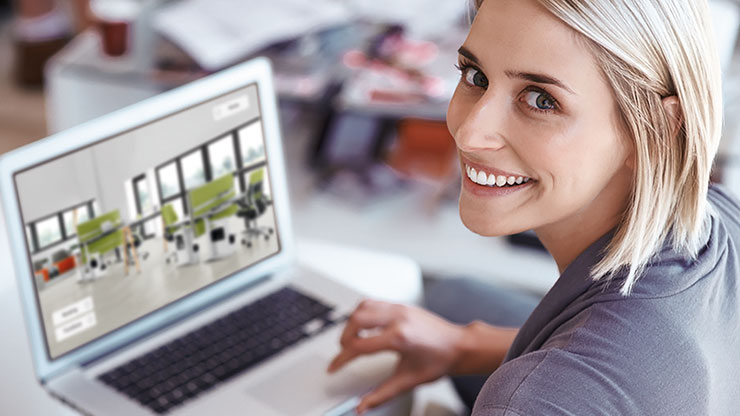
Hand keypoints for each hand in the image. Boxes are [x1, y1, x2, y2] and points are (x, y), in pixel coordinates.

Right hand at [327, 299, 466, 413]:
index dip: (341, 359)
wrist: (459, 345)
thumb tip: (363, 406)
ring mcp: (399, 309)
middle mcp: (398, 318)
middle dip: (343, 338)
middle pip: (355, 321)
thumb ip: (382, 394)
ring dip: (351, 323)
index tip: (334, 367)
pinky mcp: (401, 305)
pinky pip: (373, 303)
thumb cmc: (439, 361)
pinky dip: (362, 314)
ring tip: (352, 339)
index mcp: (399, 337)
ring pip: (362, 307)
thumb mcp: (409, 380)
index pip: (359, 346)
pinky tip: (364, 327)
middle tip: (343, 353)